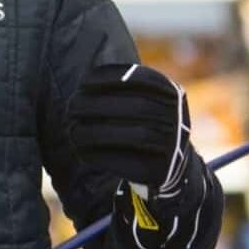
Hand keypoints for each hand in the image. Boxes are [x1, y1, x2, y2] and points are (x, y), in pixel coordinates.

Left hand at [66, 63, 192, 195]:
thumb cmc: (143, 123)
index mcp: (172, 94)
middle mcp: (178, 118)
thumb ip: (122, 85)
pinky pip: (129, 162)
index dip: (112, 78)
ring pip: (134, 136)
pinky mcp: (158, 170)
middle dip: (98, 106)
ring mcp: (173, 145)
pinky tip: (82, 150)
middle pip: (138, 107)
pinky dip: (102, 156)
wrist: (167, 165)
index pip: (143, 79)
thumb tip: (88, 77)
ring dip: (96, 133)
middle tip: (71, 107)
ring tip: (72, 130)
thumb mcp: (142, 97)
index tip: (84, 83)